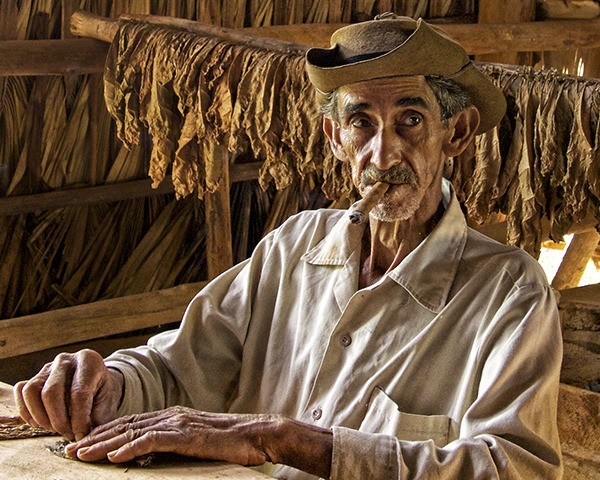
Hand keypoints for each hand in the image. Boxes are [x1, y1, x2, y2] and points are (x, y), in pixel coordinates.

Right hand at [13, 349, 122, 440]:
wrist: (97, 385)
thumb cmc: (102, 396)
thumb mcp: (107, 405)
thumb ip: (95, 420)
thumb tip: (80, 437)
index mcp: (89, 361)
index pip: (78, 392)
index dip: (78, 419)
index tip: (81, 435)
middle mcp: (66, 360)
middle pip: (51, 391)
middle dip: (57, 420)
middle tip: (67, 433)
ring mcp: (48, 366)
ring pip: (31, 391)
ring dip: (40, 417)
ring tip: (54, 429)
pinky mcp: (35, 376)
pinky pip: (21, 391)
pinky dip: (26, 411)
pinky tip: (39, 423)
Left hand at [65, 407, 280, 465]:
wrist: (256, 435)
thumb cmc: (229, 442)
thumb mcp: (194, 442)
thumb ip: (172, 443)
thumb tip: (149, 454)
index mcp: (171, 416)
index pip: (130, 422)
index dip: (105, 432)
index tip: (83, 443)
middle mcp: (170, 415)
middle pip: (125, 425)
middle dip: (95, 437)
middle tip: (69, 450)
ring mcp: (178, 422)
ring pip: (132, 431)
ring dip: (104, 443)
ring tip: (81, 454)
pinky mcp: (186, 434)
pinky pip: (152, 440)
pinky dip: (130, 447)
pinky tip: (113, 456)